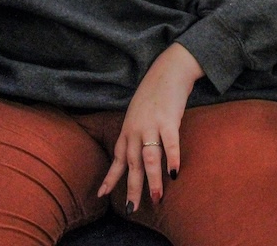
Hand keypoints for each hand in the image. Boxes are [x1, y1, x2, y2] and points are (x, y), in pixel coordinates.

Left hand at [98, 43, 203, 211]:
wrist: (168, 69)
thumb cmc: (154, 93)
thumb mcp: (138, 114)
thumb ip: (136, 133)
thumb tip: (137, 153)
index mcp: (128, 130)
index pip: (118, 158)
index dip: (110, 177)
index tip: (101, 195)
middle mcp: (136, 130)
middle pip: (132, 164)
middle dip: (132, 187)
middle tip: (132, 208)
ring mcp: (151, 124)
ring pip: (149, 158)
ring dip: (153, 179)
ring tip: (156, 198)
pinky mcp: (169, 119)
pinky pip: (170, 142)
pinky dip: (172, 158)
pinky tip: (175, 173)